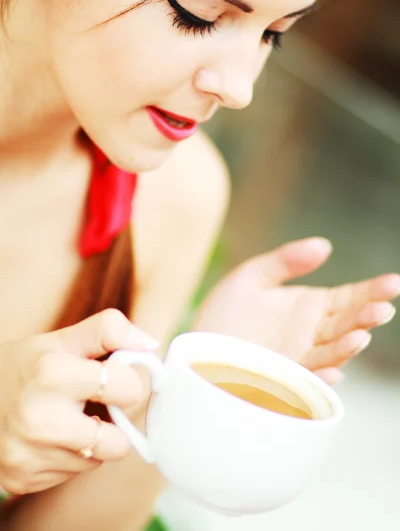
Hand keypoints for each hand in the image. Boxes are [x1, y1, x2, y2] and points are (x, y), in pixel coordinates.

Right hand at [0, 309, 157, 494]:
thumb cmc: (27, 365)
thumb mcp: (63, 338)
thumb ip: (109, 331)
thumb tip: (150, 346)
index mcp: (53, 374)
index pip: (128, 389)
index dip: (126, 381)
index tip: (112, 376)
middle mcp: (40, 419)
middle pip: (118, 443)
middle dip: (113, 421)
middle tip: (91, 403)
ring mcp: (29, 454)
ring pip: (97, 461)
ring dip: (91, 442)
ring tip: (65, 418)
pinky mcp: (21, 479)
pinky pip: (72, 475)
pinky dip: (69, 457)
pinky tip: (49, 436)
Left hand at [193, 238, 399, 384]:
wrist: (195, 349)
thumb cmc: (224, 314)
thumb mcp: (252, 276)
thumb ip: (285, 261)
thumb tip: (325, 245)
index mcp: (309, 308)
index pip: (348, 298)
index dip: (371, 291)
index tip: (393, 283)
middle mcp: (310, 335)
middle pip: (346, 325)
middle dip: (366, 317)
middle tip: (381, 308)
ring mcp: (298, 360)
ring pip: (330, 353)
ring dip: (346, 347)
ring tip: (359, 335)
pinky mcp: (281, 382)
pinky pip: (304, 382)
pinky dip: (318, 380)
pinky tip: (330, 373)